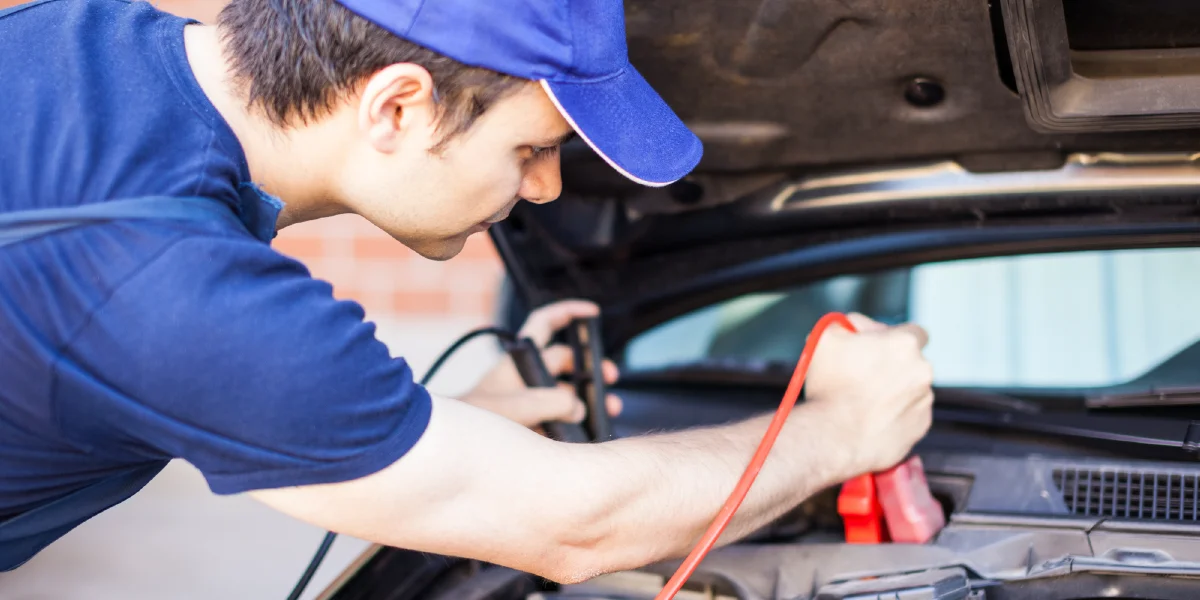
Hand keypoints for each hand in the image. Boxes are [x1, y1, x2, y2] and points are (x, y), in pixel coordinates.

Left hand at [464, 299, 621, 429]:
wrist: (450, 453)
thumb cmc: (472, 423)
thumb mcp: (515, 407)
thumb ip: (551, 403)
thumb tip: (578, 407)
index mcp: (519, 361)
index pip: (543, 324)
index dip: (567, 312)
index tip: (592, 312)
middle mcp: (525, 377)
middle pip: (565, 363)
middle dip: (591, 367)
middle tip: (610, 379)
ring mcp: (528, 402)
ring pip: (566, 394)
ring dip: (589, 400)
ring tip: (609, 409)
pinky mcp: (531, 427)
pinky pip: (560, 420)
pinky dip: (576, 425)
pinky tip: (590, 435)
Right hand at [801, 313, 933, 477]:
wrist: (834, 437)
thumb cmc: (830, 388)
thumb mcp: (825, 338)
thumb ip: (846, 323)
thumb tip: (854, 326)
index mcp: (904, 344)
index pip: (913, 331)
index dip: (894, 338)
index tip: (878, 347)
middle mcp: (922, 371)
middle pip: (911, 362)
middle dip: (891, 366)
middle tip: (862, 375)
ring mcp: (924, 401)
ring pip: (911, 389)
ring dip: (893, 391)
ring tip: (863, 402)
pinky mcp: (920, 427)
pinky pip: (910, 415)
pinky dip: (895, 415)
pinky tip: (871, 418)